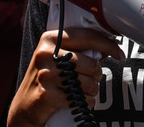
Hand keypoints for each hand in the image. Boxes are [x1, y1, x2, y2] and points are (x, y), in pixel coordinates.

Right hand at [8, 28, 124, 126]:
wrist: (25, 107)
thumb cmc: (46, 79)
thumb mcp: (56, 57)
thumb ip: (77, 49)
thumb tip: (108, 47)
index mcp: (50, 39)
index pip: (87, 36)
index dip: (108, 44)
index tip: (119, 52)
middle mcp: (46, 54)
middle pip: (91, 63)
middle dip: (97, 74)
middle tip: (92, 79)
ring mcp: (46, 74)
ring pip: (88, 82)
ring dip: (91, 90)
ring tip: (82, 90)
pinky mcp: (47, 94)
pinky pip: (81, 98)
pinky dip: (85, 102)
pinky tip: (77, 101)